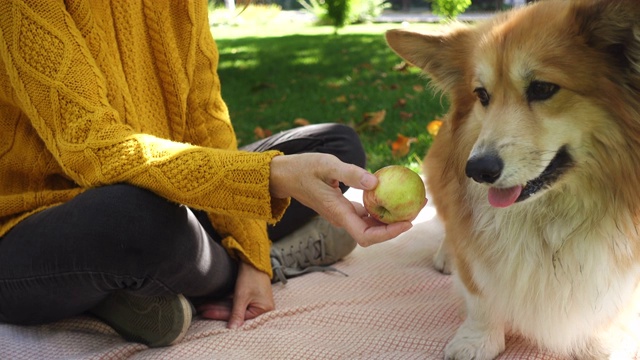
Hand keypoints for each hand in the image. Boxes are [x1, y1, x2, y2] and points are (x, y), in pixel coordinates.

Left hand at [197, 262, 274, 328]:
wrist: (254, 260)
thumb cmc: (251, 277)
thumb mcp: (242, 296)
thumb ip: (237, 314)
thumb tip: (232, 330)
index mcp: (263, 311)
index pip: (238, 317)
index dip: (220, 315)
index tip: (206, 313)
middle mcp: (262, 310)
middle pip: (236, 313)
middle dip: (218, 311)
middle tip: (202, 310)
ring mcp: (256, 304)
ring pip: (234, 308)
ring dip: (219, 307)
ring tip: (204, 306)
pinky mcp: (251, 298)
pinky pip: (236, 304)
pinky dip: (224, 303)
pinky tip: (213, 303)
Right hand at [269, 153, 411, 246]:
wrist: (285, 175)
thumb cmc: (303, 168)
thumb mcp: (326, 164)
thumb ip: (350, 173)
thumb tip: (376, 182)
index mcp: (338, 213)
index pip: (366, 236)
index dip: (388, 234)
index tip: (407, 222)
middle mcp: (342, 218)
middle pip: (373, 233)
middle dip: (398, 225)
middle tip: (419, 206)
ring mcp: (343, 214)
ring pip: (371, 224)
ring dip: (392, 216)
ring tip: (413, 199)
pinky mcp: (344, 207)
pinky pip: (366, 213)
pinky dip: (382, 207)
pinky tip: (393, 193)